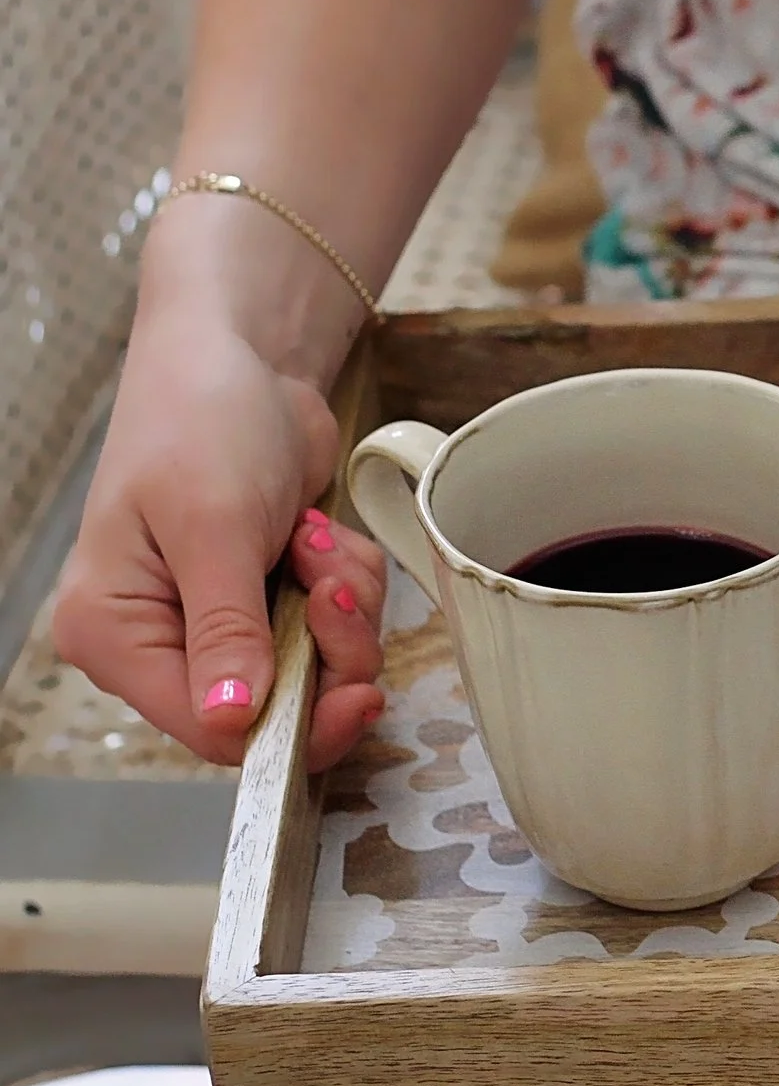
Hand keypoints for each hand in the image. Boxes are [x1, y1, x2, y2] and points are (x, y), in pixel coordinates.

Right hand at [53, 312, 389, 770]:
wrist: (242, 355)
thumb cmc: (201, 420)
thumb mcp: (213, 525)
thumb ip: (227, 629)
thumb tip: (232, 721)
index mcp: (115, 634)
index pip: (207, 731)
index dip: (290, 726)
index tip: (356, 693)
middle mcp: (161, 639)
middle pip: (275, 707)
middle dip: (327, 647)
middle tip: (332, 582)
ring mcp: (219, 618)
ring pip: (318, 664)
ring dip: (341, 602)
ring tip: (313, 536)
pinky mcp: (269, 594)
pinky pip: (337, 623)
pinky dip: (347, 579)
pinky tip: (318, 529)